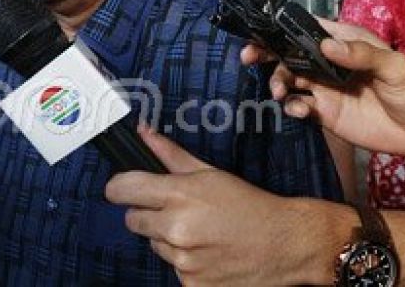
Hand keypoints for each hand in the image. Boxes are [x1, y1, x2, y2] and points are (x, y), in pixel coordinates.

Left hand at [105, 126, 338, 285]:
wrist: (285, 244)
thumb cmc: (250, 205)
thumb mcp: (210, 173)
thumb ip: (171, 154)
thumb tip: (144, 133)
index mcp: (179, 196)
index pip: (121, 189)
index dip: (119, 188)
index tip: (123, 189)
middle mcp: (177, 229)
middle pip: (132, 220)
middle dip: (148, 213)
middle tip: (178, 211)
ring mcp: (183, 261)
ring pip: (154, 245)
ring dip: (169, 239)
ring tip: (201, 233)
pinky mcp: (191, 284)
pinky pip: (173, 269)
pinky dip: (187, 262)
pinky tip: (209, 253)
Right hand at [241, 22, 404, 154]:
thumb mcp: (393, 65)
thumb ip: (361, 54)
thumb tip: (327, 45)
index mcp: (343, 42)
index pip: (306, 28)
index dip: (281, 27)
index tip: (261, 29)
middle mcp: (329, 63)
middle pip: (288, 53)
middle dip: (266, 52)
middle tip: (250, 57)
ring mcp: (325, 88)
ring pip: (288, 78)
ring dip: (277, 82)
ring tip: (281, 92)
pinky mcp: (326, 112)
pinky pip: (299, 106)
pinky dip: (292, 107)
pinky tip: (299, 110)